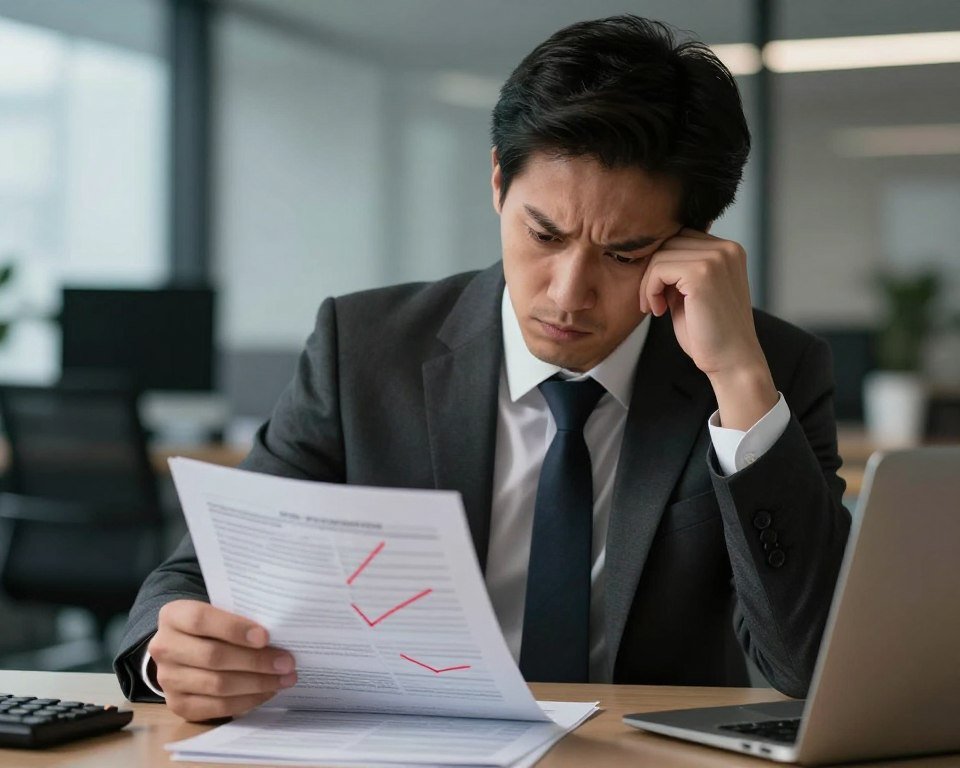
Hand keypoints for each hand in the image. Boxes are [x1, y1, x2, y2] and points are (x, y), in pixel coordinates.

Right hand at [148, 600, 296, 721]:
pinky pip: (216, 707)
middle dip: (256, 661)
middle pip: (213, 657)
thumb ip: (240, 617)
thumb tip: (279, 632)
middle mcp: (164, 647)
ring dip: (257, 683)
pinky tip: (267, 691)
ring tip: (285, 678)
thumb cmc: (213, 625)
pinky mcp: (177, 704)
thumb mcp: (219, 611)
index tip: (266, 637)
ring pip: (217, 685)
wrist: (184, 647)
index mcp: (173, 615)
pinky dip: (247, 700)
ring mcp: (168, 678)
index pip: (201, 620)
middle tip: (287, 662)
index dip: (235, 629)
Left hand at [638, 228, 777, 429]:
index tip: (659, 294)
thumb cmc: (711, 333)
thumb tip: (651, 253)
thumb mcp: (692, 293)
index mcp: (728, 250)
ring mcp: (717, 258)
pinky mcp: (702, 273)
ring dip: (649, 283)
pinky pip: (659, 268)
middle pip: (669, 241)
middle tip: (652, 302)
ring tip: (656, 307)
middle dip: (652, 272)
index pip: (681, 238)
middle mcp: (727, 248)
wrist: (732, 362)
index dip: (662, 264)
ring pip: (661, 254)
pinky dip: (650, 290)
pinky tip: (659, 311)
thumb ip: (679, 270)